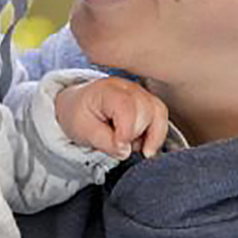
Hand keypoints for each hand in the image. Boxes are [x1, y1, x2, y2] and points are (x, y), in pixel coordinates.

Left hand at [54, 76, 168, 158]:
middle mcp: (127, 87)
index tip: (120, 147)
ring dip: (152, 136)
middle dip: (137, 134)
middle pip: (147, 110)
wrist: (77, 106)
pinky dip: (155, 134)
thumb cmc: (78, 116)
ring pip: (159, 113)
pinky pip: (161, 117)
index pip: (127, 107)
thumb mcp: (83, 131)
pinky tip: (141, 143)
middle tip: (120, 145)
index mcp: (107, 90)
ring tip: (137, 147)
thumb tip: (126, 151)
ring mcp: (139, 93)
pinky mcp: (147, 102)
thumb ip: (104, 142)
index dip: (127, 131)